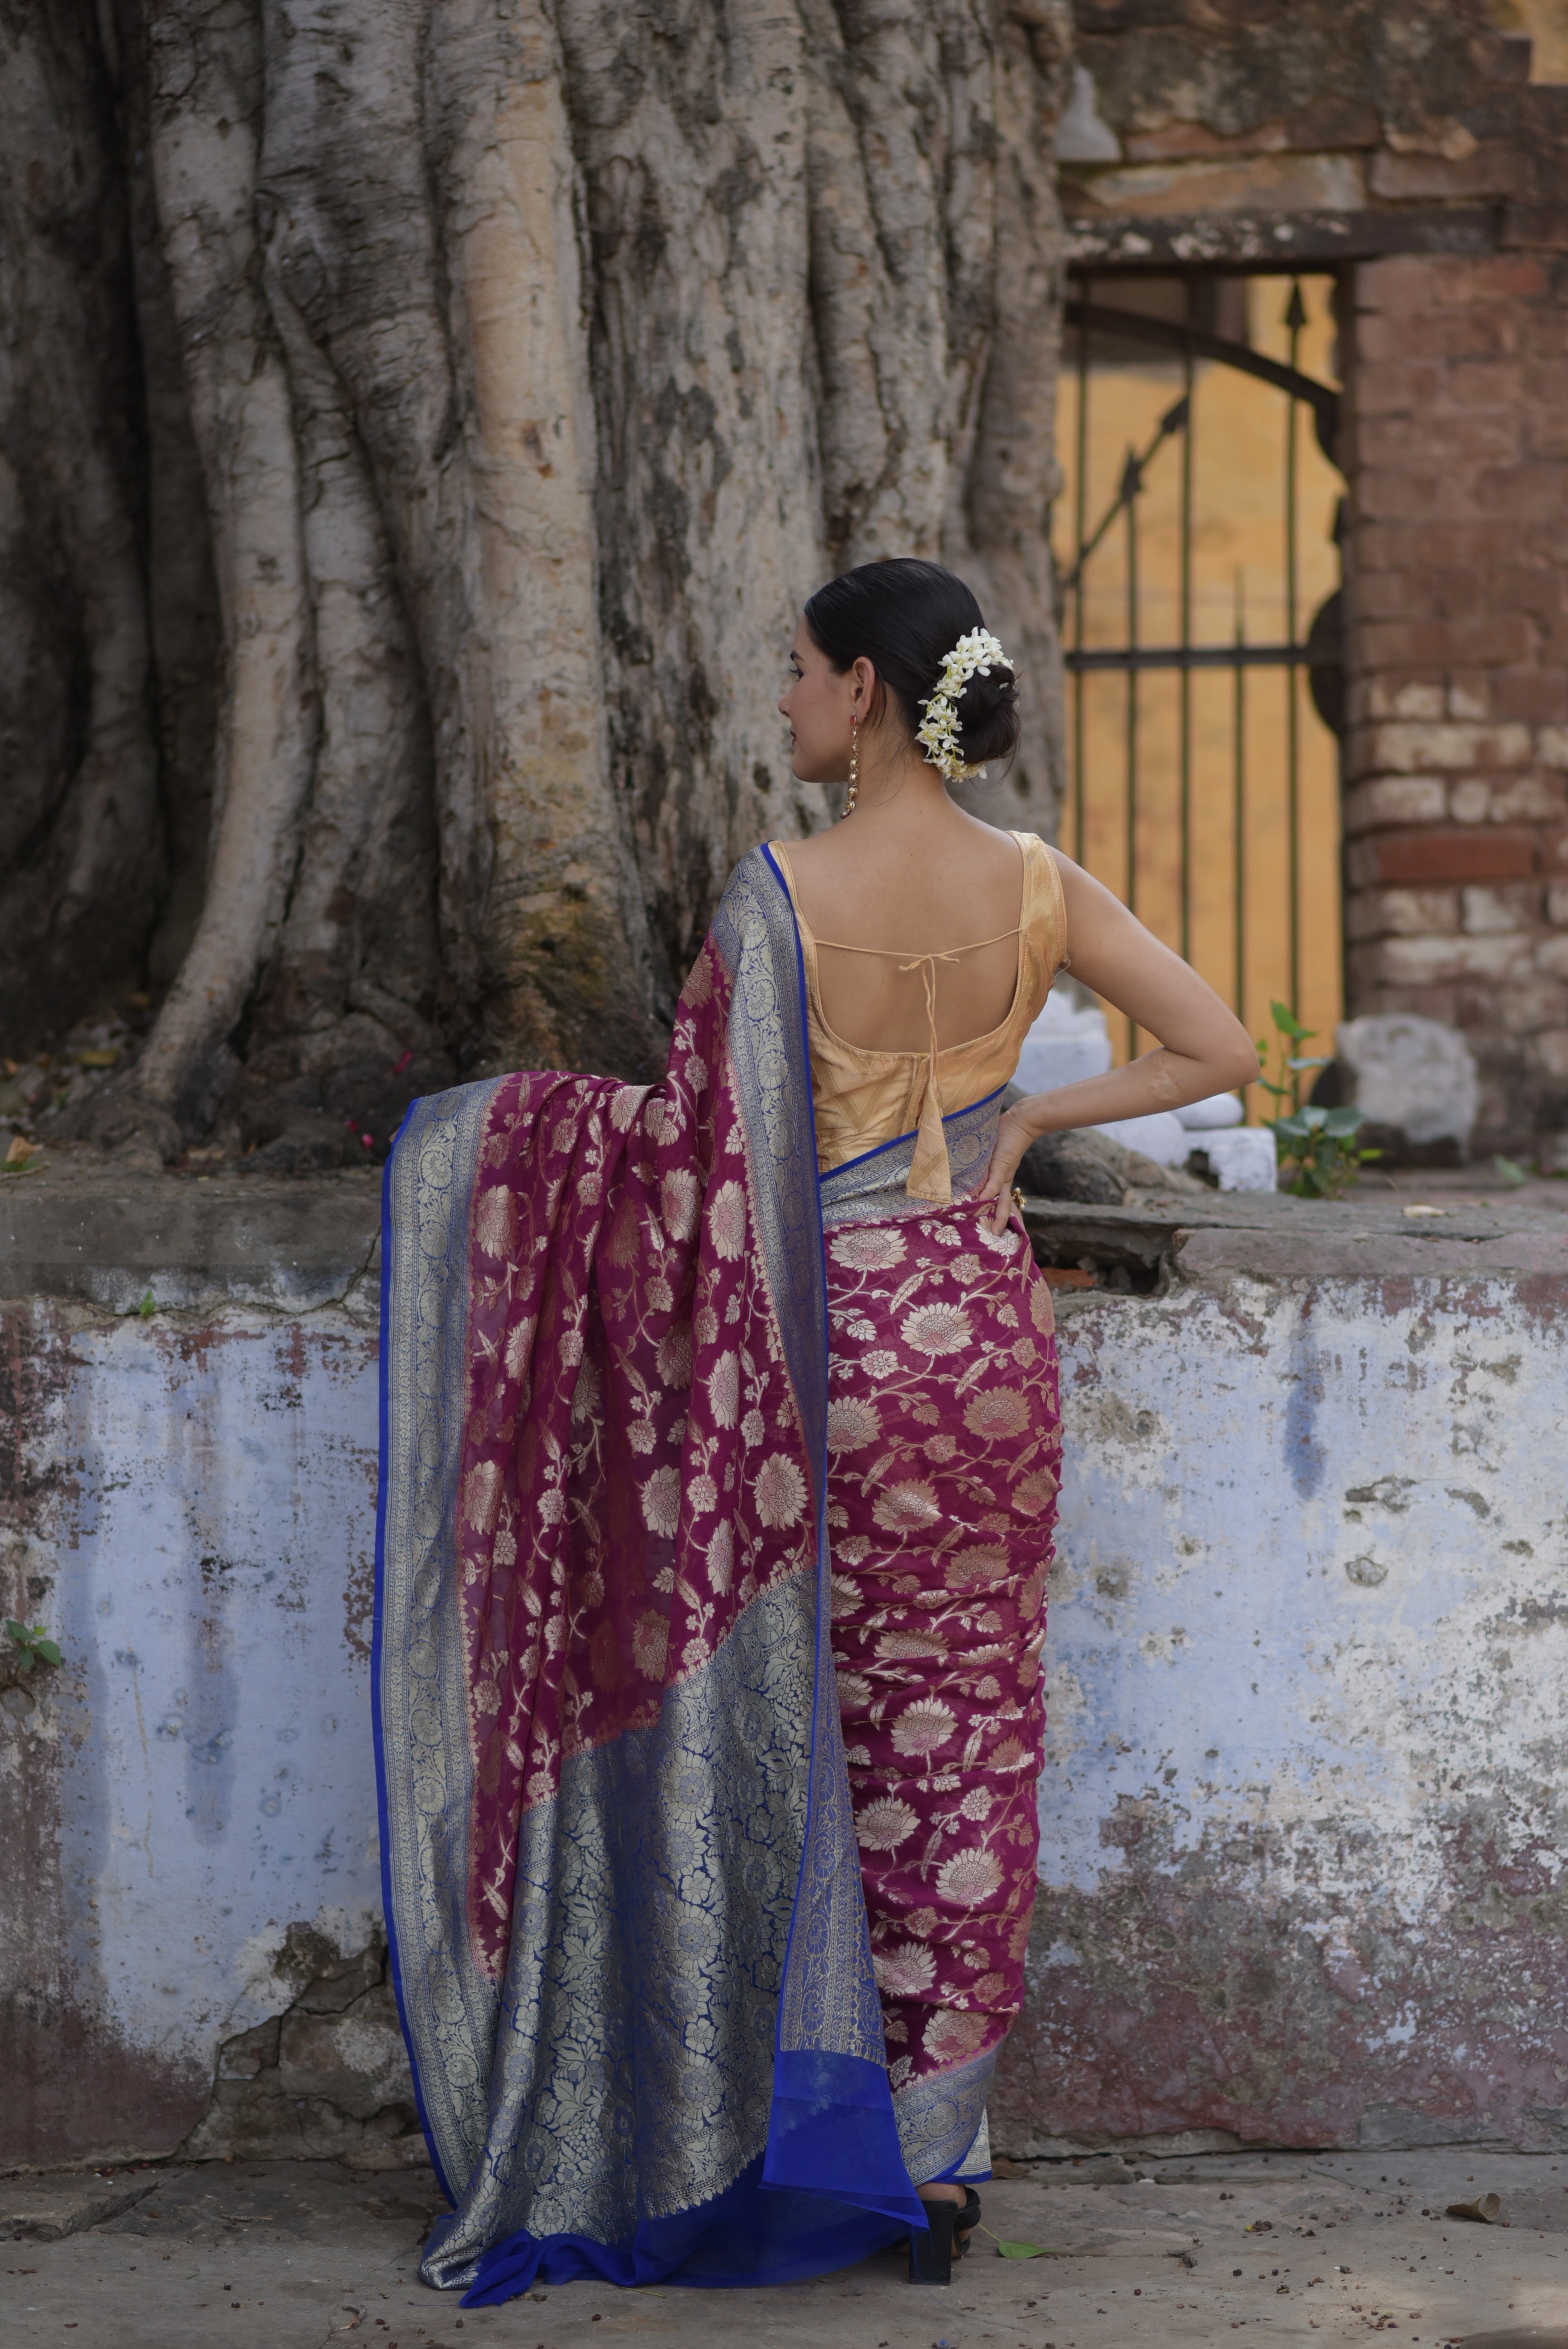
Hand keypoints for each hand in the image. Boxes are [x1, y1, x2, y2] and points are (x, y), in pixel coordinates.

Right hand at [975, 1102, 1038, 1234]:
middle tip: (995, 1240)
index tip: (996, 1232)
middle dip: (999, 1222)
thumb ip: (985, 1164)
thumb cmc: (1006, 1135)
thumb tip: (976, 1176)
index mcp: (1001, 1180)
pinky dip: (990, 1190)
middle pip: (1002, 1205)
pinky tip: (984, 1199)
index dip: (999, 1216)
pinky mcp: (1001, 1163)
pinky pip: (994, 1180)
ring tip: (994, 1230)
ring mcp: (1002, 1173)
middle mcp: (1003, 1180)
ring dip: (998, 1215)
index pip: (1000, 1201)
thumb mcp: (993, 1154)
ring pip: (1001, 1198)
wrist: (1023, 1121)